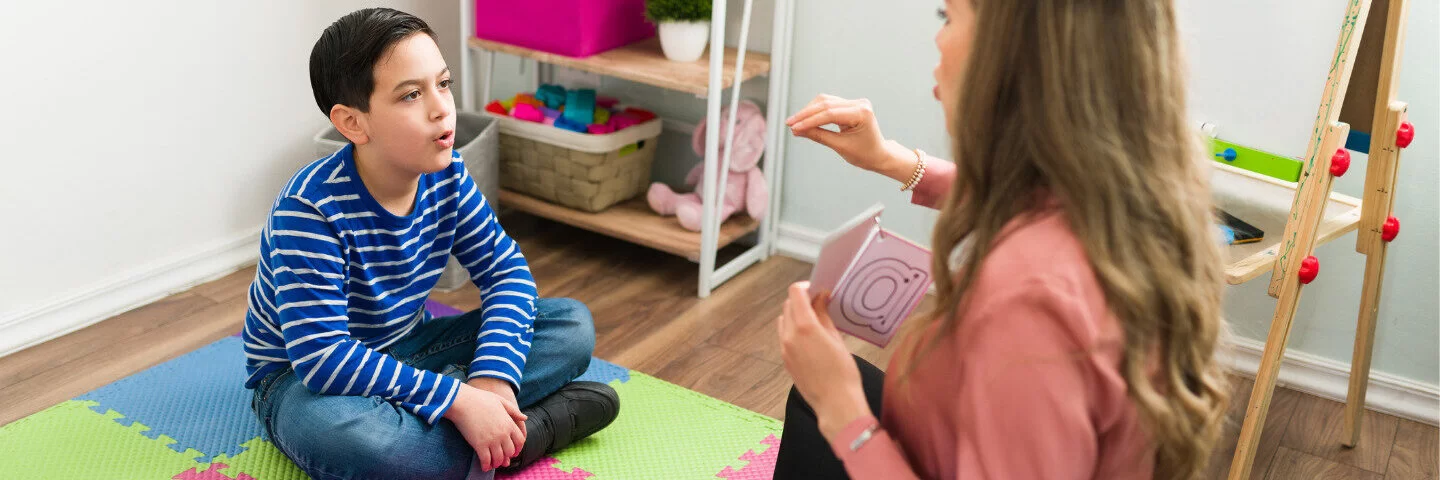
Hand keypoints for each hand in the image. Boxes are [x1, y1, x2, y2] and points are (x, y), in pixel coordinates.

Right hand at [444, 383, 527, 470]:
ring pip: (499, 458)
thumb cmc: (480, 399)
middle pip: (510, 451)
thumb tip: (525, 417)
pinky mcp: (479, 445)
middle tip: (501, 459)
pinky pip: (486, 460)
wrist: (463, 402)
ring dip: (496, 463)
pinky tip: (484, 466)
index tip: (513, 452)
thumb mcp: (500, 401)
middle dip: (506, 457)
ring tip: (493, 464)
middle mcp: (503, 433)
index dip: (517, 448)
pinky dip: (486, 466)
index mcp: (509, 423)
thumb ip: (513, 410)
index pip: (520, 441)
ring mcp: (492, 440)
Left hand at [776, 281, 870, 440]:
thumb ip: (824, 315)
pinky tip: (810, 337)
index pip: (795, 293)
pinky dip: (793, 330)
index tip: (816, 289)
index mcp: (804, 327)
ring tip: (815, 320)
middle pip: (788, 305)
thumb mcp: (836, 338)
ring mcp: (785, 349)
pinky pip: (784, 337)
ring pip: (784, 320)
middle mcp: (789, 336)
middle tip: (819, 303)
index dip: (805, 287)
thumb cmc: (843, 373)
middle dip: (801, 300)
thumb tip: (820, 297)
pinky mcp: (785, 360)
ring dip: (795, 314)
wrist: (836, 404)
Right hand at [786, 94, 916, 182]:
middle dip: (806, 114)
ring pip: (825, 101)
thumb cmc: (864, 154)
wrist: (878, 155)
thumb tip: (796, 130)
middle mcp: (859, 103)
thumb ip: (818, 136)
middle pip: (825, 104)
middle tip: (789, 124)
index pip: (829, 113)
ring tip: (794, 123)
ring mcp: (855, 102)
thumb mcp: (840, 147)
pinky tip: (804, 120)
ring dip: (808, 111)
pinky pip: (828, 104)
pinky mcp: (849, 104)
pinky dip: (815, 112)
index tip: (793, 127)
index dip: (809, 120)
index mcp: (862, 113)